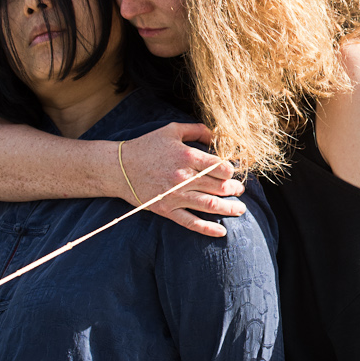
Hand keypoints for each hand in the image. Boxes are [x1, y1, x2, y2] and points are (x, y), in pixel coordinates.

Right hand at [116, 123, 245, 238]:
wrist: (119, 168)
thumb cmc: (147, 146)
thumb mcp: (172, 131)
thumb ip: (196, 130)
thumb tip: (217, 135)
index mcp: (186, 156)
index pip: (219, 167)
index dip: (232, 170)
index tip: (234, 172)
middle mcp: (183, 177)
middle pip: (218, 186)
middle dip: (234, 189)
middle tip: (240, 190)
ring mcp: (175, 196)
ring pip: (209, 205)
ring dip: (228, 208)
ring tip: (240, 209)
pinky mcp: (166, 209)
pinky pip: (190, 222)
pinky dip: (207, 228)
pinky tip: (221, 231)